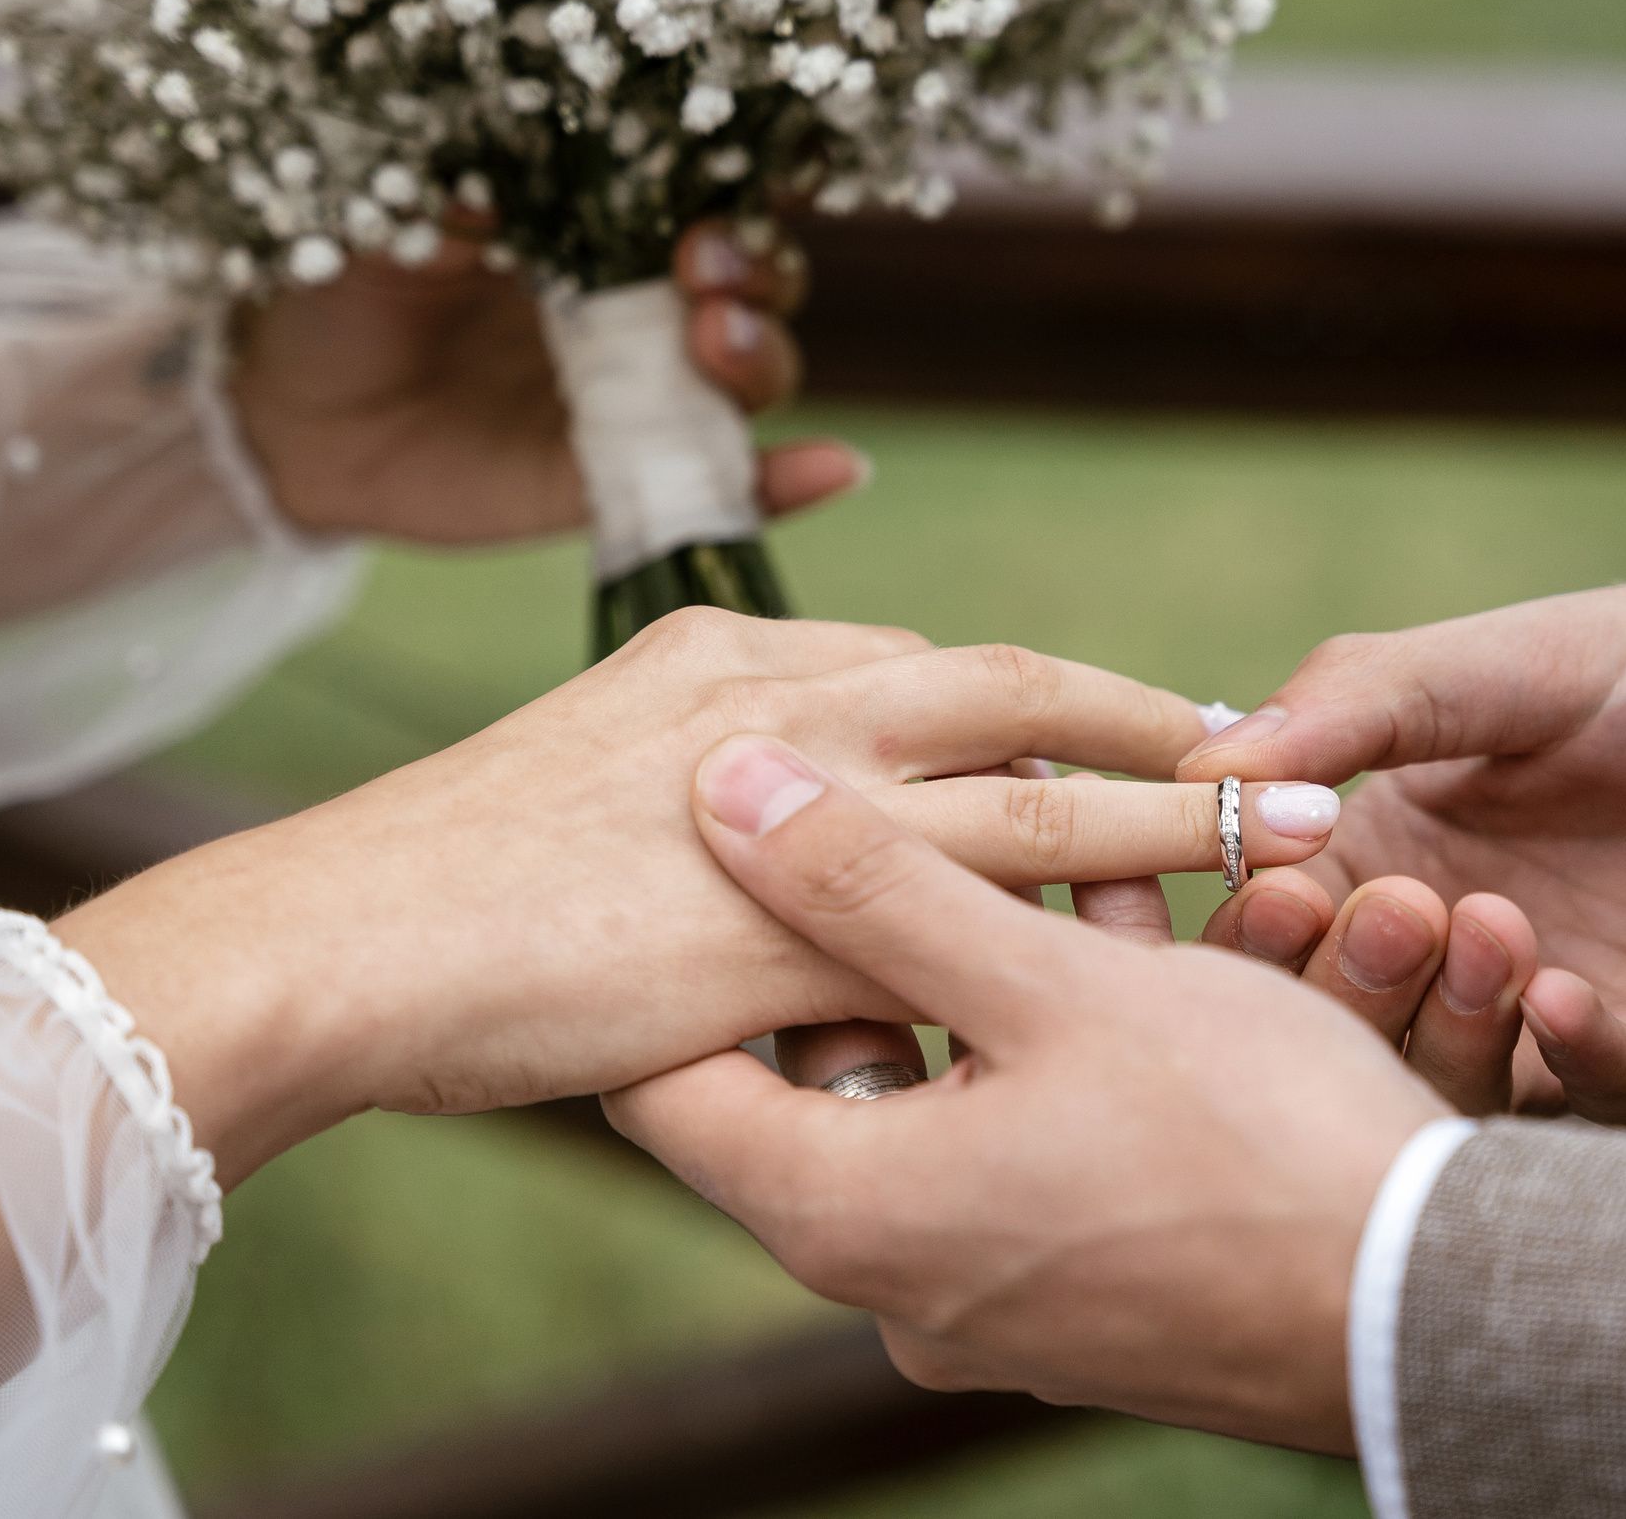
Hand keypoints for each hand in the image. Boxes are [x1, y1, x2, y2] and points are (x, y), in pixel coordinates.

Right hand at [57, 612, 1342, 1182]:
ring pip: (1036, 797)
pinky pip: (972, 928)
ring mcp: (795, 805)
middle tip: (1269, 742)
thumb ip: (706, 796)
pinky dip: (1081, 938)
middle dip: (1155, 718)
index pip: (928, 668)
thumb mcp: (587, 790)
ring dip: (1179, 810)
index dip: (1047, 701)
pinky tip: (1172, 963)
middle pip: (1015, 692)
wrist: (332, 937)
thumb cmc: (436, 885)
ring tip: (1293, 825)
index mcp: (724, 662)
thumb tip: (787, 848)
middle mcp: (778, 704)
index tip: (1132, 722)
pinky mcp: (789, 922)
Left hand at [225, 218, 861, 541]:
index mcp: (594, 224)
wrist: (284, 412)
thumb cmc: (336, 287)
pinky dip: (789, 485)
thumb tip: (521, 174)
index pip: (704, 193)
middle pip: (756, 283)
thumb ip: (456, 189)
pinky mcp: (620, 483)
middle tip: (701, 271)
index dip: (733, 186)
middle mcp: (639, 307)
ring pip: (752, 375)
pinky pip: (725, 486)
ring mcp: (639, 399)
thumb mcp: (384, 213)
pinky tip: (838, 469)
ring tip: (715, 347)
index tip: (711, 187)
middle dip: (754, 273)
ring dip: (762, 357)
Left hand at [608, 735, 1446, 1451]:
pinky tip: (1152, 959)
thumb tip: (722, 789)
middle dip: (898, 935)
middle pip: (827, 1074)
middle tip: (969, 827)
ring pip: (946, 1099)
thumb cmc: (1243, 1137)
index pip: (667, 1080)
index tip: (738, 855)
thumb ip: (873, 883)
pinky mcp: (1075, 1308)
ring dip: (1001, 979)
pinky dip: (1059, 1057)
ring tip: (1094, 869)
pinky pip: (1023, 1154)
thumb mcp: (1048, 981)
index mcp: (843, 1215)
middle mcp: (890, 1286)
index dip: (689, 951)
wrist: (1433, 1306)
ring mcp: (985, 1310)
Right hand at [1178, 545, 1625, 1130]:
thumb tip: (1199, 767)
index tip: (1247, 876)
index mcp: (1412, 842)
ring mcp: (1579, 1022)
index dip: (1245, 908)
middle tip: (1388, 913)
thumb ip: (1367, 705)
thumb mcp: (1527, 655)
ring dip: (1451, 1022)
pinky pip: (1607, 1110)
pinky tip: (1570, 1001)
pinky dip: (1576, 1066)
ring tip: (1491, 934)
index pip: (1279, 909)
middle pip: (1351, 1016)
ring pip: (1458, 1083)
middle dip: (1342, 978)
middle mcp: (1475, 945)